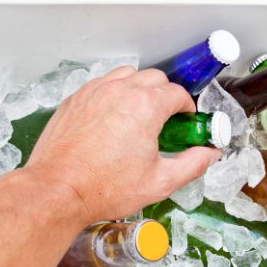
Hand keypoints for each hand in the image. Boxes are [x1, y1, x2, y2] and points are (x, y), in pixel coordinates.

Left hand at [22, 67, 221, 223]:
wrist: (58, 190)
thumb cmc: (104, 187)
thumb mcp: (160, 182)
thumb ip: (192, 164)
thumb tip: (209, 155)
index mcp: (146, 106)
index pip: (177, 94)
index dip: (186, 108)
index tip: (185, 122)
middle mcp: (120, 90)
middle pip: (154, 78)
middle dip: (165, 95)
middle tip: (165, 120)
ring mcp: (94, 92)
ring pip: (126, 75)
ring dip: (138, 89)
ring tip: (138, 115)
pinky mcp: (75, 100)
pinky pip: (101, 85)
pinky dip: (112, 94)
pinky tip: (111, 118)